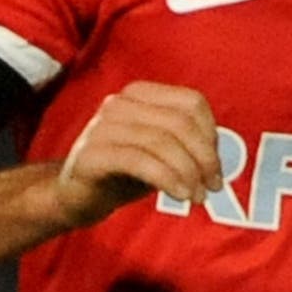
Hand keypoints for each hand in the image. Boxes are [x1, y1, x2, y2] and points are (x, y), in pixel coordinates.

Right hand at [55, 81, 222, 227]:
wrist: (74, 197)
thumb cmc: (123, 172)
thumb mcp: (160, 154)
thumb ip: (186, 145)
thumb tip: (217, 159)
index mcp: (140, 94)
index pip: (192, 103)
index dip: (211, 136)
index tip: (216, 170)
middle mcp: (120, 103)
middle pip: (180, 123)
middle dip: (204, 158)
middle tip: (213, 187)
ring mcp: (102, 126)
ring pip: (162, 142)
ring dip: (188, 173)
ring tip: (197, 197)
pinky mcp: (92, 154)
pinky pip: (140, 161)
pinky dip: (167, 178)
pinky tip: (179, 195)